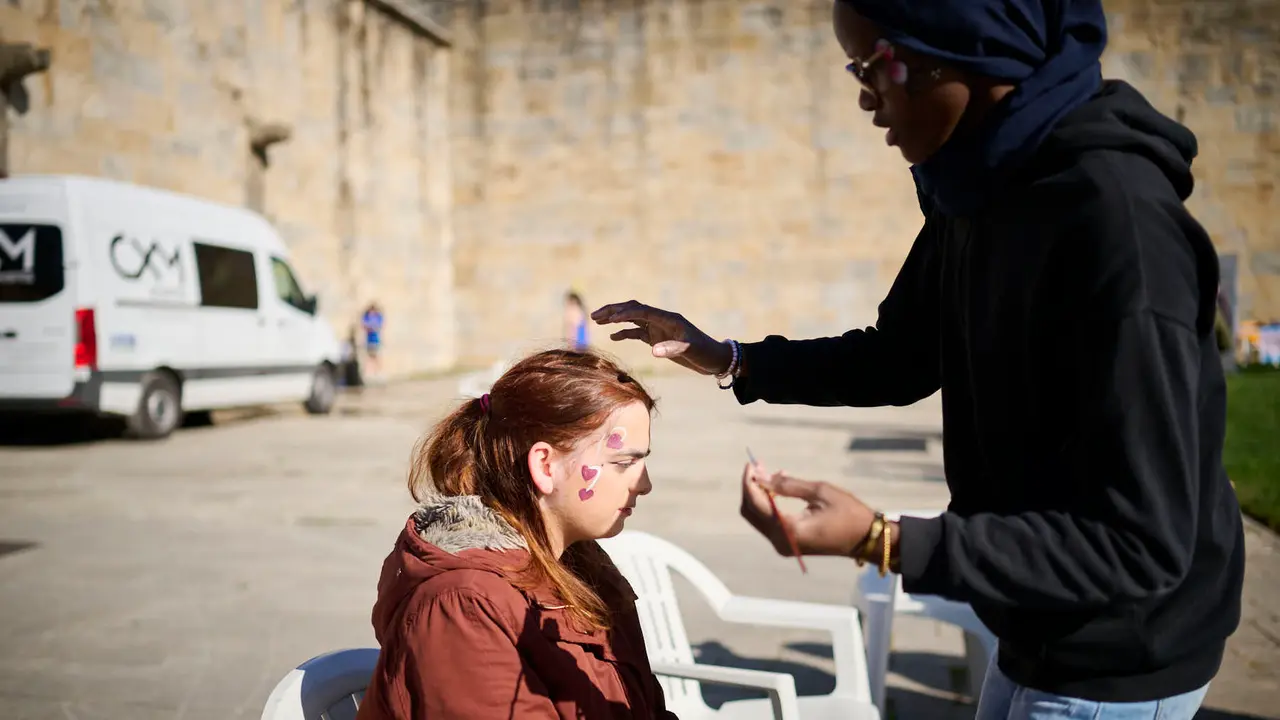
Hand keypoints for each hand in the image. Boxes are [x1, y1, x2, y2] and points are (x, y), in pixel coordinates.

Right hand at [592, 300, 732, 375]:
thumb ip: (672, 349)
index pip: (642, 311)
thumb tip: (653, 350)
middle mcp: (661, 320)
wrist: (714, 359)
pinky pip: (637, 332)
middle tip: (595, 315)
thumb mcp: (690, 351)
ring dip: (615, 319)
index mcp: (668, 318)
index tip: (609, 318)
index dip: (625, 313)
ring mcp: (658, 328)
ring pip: (632, 319)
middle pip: (633, 310)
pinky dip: (624, 332)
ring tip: (597, 320)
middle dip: (614, 311)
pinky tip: (613, 336)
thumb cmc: (705, 352)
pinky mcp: (658, 338)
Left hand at [740, 463, 876, 558]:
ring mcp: (783, 546)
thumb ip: (787, 485)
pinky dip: (768, 505)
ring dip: (759, 495)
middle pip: (750, 512)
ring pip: (757, 518)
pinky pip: (769, 523)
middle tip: (759, 466)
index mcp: (789, 529)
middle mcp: (781, 541)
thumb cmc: (848, 513)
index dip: (749, 482)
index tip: (751, 463)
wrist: (866, 539)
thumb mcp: (820, 491)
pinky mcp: (788, 545)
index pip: (756, 503)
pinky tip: (779, 489)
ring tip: (772, 474)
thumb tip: (761, 477)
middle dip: (751, 488)